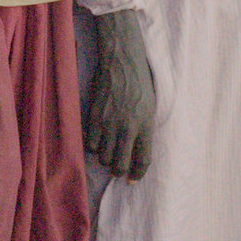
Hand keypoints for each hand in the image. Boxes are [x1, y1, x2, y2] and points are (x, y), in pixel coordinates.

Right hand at [82, 10, 156, 181]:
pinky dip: (93, 147)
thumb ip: (144, 130)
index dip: (137, 174)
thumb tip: (137, 151)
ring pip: (103, 157)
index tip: (132, 179)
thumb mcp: (150, 108)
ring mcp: (108, 123)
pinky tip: (98, 141)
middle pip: (119, 166)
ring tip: (108, 151)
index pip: (142, 161)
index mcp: (145, 126)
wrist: (122, 61)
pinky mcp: (94, 116)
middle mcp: (127, 128)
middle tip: (118, 167)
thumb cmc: (140, 83)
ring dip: (106, 158)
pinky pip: (90, 144)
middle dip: (119, 171)